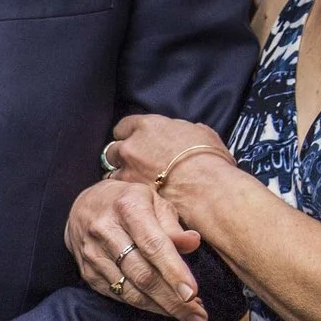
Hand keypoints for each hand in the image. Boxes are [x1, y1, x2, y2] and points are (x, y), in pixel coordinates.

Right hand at [67, 177, 209, 320]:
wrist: (83, 206)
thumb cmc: (128, 203)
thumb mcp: (154, 201)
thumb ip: (172, 225)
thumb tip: (192, 243)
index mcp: (128, 208)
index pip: (153, 245)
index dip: (173, 271)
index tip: (192, 293)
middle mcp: (105, 230)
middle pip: (142, 274)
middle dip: (173, 300)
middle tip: (199, 318)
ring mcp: (93, 254)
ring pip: (129, 290)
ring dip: (161, 307)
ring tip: (188, 316)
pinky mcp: (87, 272)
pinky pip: (117, 295)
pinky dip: (143, 304)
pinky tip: (162, 307)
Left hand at [103, 113, 229, 186]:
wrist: (205, 187)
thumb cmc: (208, 159)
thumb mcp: (200, 133)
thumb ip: (183, 130)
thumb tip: (185, 131)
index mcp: (147, 126)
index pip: (124, 126)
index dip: (128, 135)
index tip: (133, 141)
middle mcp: (131, 145)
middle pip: (113, 149)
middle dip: (122, 156)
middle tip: (134, 164)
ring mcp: (127, 169)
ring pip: (112, 171)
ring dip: (122, 175)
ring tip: (136, 182)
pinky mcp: (129, 191)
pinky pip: (120, 189)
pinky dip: (126, 191)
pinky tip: (137, 194)